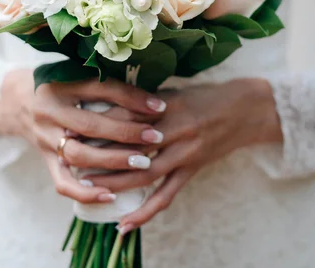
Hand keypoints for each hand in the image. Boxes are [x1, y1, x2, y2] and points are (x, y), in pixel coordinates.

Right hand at [0, 69, 166, 204]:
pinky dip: (86, 193)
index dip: (131, 97)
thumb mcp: (77, 73)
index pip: (100, 89)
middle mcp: (49, 111)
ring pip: (79, 155)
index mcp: (61, 83)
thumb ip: (106, 81)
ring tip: (143, 163)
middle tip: (156, 137)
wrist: (19, 100)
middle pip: (90, 125)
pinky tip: (110, 195)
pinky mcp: (45, 159)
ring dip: (113, 161)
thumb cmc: (60, 83)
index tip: (159, 106)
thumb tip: (149, 94)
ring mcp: (45, 138)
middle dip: (126, 133)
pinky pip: (63, 182)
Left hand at [89, 78, 282, 231]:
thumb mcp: (173, 90)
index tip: (72, 129)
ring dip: (114, 184)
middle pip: (129, 148)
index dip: (97, 125)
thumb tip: (109, 105)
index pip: (124, 117)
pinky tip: (124, 224)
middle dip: (99, 157)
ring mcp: (184, 153)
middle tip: (70, 163)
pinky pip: (166, 196)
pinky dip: (145, 212)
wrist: (244, 109)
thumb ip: (143, 100)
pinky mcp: (192, 170)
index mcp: (165, 105)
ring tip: (87, 191)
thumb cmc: (204, 95)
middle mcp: (173, 130)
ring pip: (143, 174)